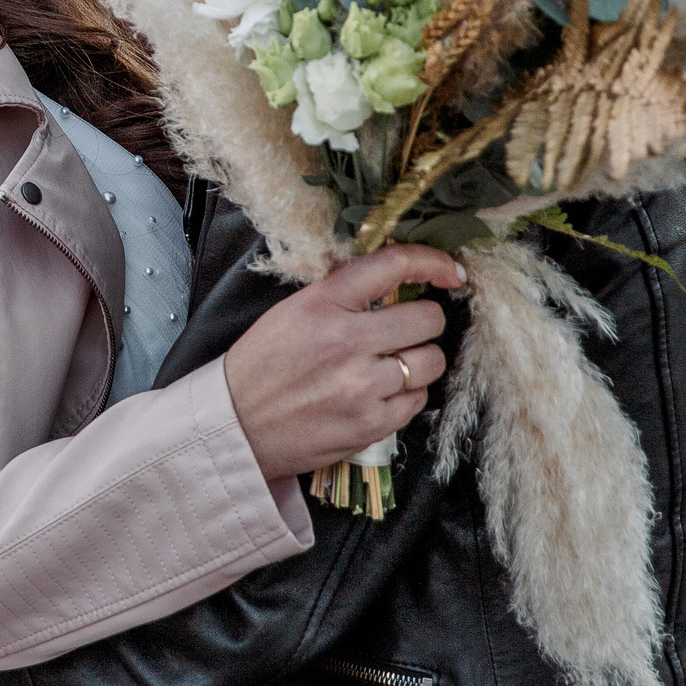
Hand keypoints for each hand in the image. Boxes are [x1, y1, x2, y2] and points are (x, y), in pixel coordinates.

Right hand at [219, 245, 462, 480]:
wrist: (235, 424)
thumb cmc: (262, 365)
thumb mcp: (293, 312)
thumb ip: (343, 295)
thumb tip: (397, 284)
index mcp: (323, 303)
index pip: (393, 266)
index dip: (432, 261)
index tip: (449, 270)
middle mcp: (347, 340)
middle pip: (428, 319)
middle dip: (422, 323)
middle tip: (403, 332)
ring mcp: (362, 385)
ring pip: (432, 361)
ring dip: (418, 362)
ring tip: (389, 367)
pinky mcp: (371, 423)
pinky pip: (418, 400)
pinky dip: (406, 396)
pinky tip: (379, 394)